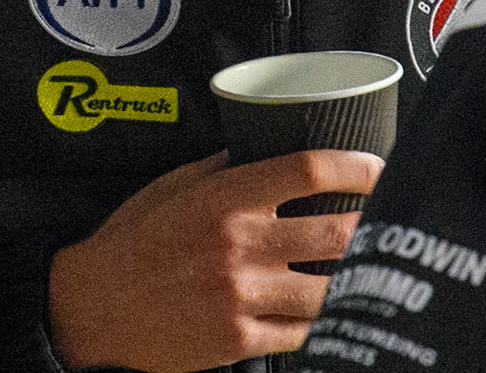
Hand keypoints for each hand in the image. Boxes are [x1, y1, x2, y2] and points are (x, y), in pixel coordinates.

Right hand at [46, 148, 382, 372]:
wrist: (97, 305)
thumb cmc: (134, 240)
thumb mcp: (173, 187)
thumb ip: (224, 168)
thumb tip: (270, 146)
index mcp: (223, 199)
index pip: (307, 171)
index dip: (355, 167)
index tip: (376, 167)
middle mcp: (238, 245)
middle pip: (337, 232)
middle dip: (375, 226)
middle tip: (388, 222)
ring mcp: (241, 296)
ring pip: (331, 290)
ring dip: (355, 280)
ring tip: (370, 270)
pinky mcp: (240, 340)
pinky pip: (303, 332)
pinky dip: (322, 321)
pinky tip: (329, 310)